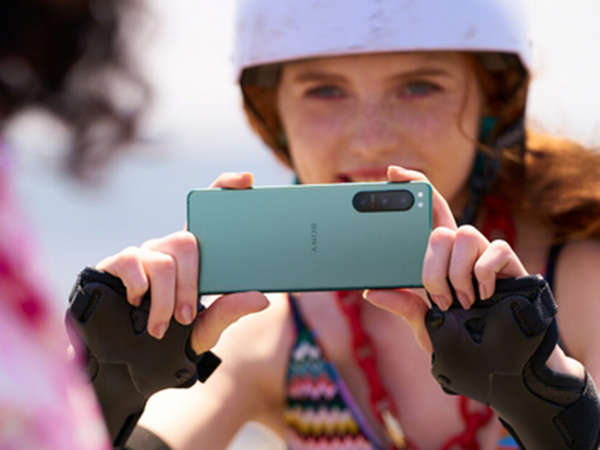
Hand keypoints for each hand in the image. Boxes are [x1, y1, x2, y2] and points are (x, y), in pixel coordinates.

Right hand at [95, 172, 268, 354]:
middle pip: (187, 241)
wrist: (131, 358)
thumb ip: (229, 312)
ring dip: (165, 298)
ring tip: (163, 325)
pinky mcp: (118, 263)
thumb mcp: (206, 328)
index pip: (208, 213)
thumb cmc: (173, 336)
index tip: (248, 179)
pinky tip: (136, 302)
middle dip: (189, 283)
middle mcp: (170, 248)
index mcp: (196, 257)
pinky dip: (138, 286)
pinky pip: (132, 262)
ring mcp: (144, 253)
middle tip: (186, 317)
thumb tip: (262, 299)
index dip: (225, 189)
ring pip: (163, 260)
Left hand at [363, 165, 526, 352]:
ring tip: (460, 302)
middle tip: (438, 298)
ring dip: (456, 274)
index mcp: (437, 256)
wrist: (500, 359)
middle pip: (440, 225)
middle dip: (432, 267)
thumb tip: (370, 292)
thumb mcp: (424, 325)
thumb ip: (403, 307)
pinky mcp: (508, 261)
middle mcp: (458, 248)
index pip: (425, 211)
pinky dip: (483, 275)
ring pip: (463, 235)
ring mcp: (484, 252)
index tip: (391, 173)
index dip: (413, 185)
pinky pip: (494, 250)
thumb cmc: (461, 336)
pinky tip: (482, 297)